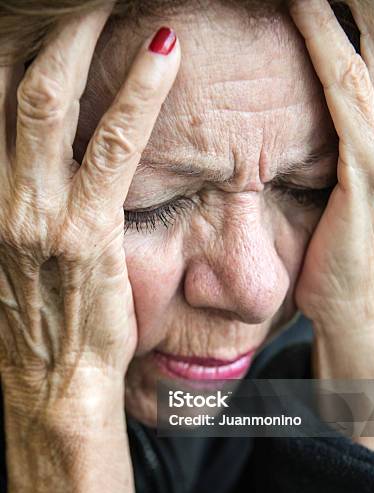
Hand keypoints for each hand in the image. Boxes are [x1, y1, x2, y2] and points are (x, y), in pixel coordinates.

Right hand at [0, 11, 179, 492]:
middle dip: (50, 26)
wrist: (54, 384)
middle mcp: (1, 197)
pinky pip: (113, 150)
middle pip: (16, 84)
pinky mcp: (86, 236)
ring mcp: (39, 215)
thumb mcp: (19, 255)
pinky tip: (166, 53)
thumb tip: (46, 156)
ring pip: (52, 102)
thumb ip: (26, 200)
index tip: (44, 15)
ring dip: (84, 37)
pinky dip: (138, 95)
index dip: (17, 48)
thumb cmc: (45, 320)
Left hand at [289, 0, 373, 338]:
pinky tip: (297, 7)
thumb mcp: (351, 186)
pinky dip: (322, 41)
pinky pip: (344, 90)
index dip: (369, 4)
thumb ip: (344, 140)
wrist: (357, 311)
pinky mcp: (371, 169)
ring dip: (342, 1)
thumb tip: (315, 100)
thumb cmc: (344, 251)